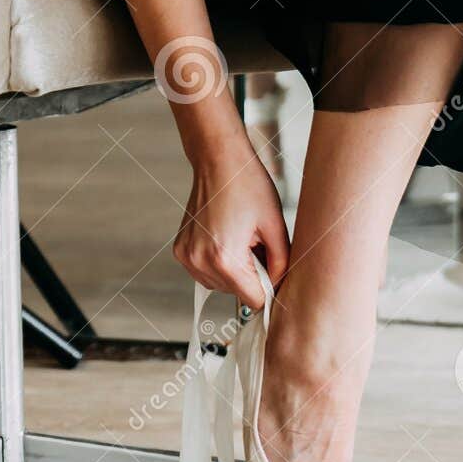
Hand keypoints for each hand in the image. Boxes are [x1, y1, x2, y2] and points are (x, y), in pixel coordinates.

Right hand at [172, 133, 289, 309]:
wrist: (219, 161)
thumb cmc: (249, 187)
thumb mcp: (276, 227)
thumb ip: (281, 264)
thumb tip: (281, 289)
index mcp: (224, 258)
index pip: (253, 300)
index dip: (270, 291)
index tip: (278, 276)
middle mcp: (199, 261)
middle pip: (237, 293)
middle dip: (253, 277)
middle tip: (259, 245)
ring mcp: (186, 257)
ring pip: (221, 285)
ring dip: (237, 273)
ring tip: (243, 240)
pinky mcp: (181, 251)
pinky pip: (207, 273)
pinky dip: (221, 264)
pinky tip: (228, 239)